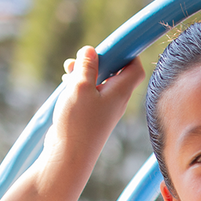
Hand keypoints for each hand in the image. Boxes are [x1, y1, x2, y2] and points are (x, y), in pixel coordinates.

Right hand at [46, 45, 144, 167]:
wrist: (69, 155)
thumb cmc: (78, 122)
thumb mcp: (80, 87)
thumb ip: (87, 66)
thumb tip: (91, 50)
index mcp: (120, 92)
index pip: (135, 68)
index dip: (127, 53)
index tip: (110, 46)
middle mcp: (115, 100)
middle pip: (116, 71)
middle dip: (98, 60)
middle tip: (81, 59)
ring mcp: (103, 108)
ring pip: (99, 81)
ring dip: (85, 71)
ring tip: (69, 69)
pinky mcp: (91, 114)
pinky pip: (89, 92)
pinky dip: (79, 84)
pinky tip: (66, 83)